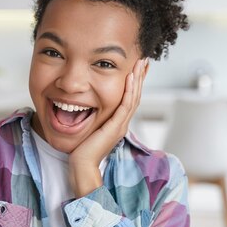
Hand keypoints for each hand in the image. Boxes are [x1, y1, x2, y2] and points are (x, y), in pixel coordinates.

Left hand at [68, 57, 148, 196]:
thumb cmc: (81, 151)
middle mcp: (122, 123)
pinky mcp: (116, 127)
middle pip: (135, 96)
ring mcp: (121, 125)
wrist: (81, 166)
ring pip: (134, 98)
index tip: (136, 68)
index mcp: (117, 123)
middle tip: (144, 60)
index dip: (134, 83)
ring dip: (137, 79)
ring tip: (141, 64)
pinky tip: (130, 78)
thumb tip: (85, 108)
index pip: (129, 99)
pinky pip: (125, 105)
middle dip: (140, 77)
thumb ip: (92, 119)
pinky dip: (129, 90)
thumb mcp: (89, 129)